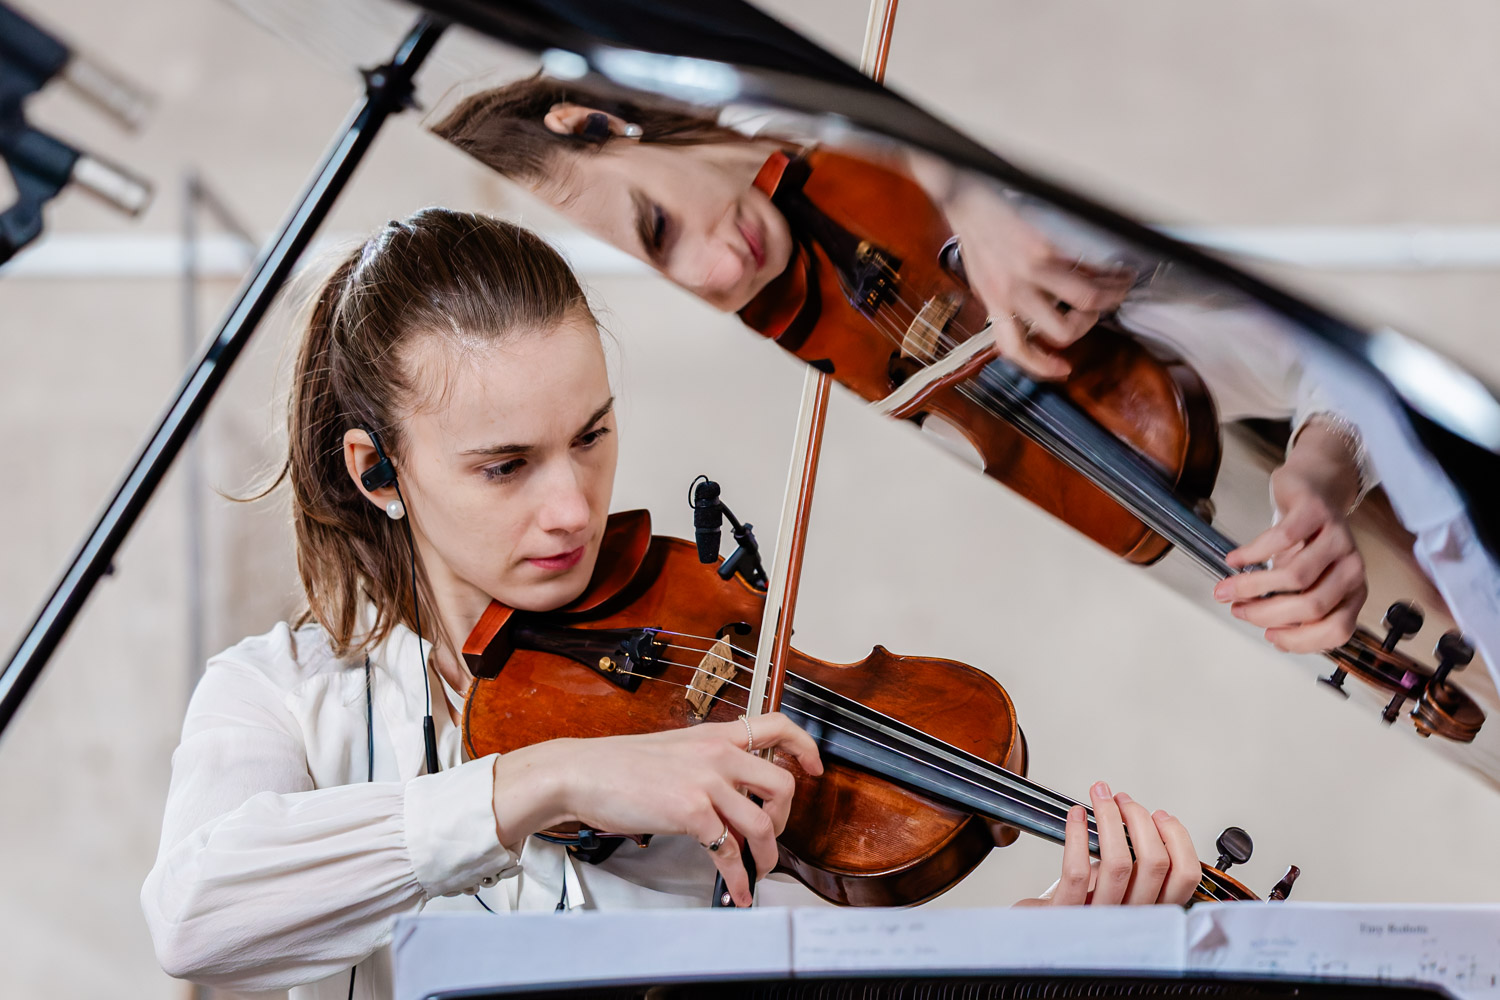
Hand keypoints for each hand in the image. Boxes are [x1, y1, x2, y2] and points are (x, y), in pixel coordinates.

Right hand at [492, 713, 822, 906]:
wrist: (582, 772)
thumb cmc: (618, 766)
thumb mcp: (673, 751)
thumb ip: (706, 766)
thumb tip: (729, 796)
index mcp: (715, 735)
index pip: (777, 725)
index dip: (805, 746)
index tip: (815, 767)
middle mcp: (717, 753)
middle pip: (782, 783)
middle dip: (785, 818)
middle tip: (771, 834)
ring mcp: (706, 781)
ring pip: (763, 822)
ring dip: (767, 854)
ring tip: (758, 870)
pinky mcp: (691, 811)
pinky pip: (729, 851)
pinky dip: (738, 877)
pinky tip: (737, 889)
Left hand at [943, 182, 1133, 378]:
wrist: (969, 202)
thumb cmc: (978, 238)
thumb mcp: (984, 282)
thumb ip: (1006, 305)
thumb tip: (1032, 323)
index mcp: (995, 304)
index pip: (1015, 349)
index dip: (1042, 367)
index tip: (1063, 369)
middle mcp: (1013, 292)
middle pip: (1062, 330)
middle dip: (1086, 326)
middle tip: (1094, 314)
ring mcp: (1031, 270)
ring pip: (1085, 299)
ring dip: (1110, 299)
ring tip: (1118, 290)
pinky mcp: (1047, 247)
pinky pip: (1087, 267)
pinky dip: (1109, 271)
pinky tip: (1116, 269)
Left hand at [1015, 782, 1199, 906]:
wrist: (1043, 934)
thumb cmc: (1082, 906)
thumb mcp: (1120, 886)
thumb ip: (1137, 864)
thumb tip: (1143, 819)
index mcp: (1151, 910)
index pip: (1186, 876)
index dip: (1178, 838)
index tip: (1160, 815)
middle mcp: (1131, 918)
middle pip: (1155, 864)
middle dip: (1140, 819)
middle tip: (1123, 801)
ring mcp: (1100, 920)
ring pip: (1118, 864)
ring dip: (1110, 819)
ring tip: (1101, 799)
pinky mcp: (1066, 914)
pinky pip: (1077, 871)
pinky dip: (1077, 835)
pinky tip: (1077, 816)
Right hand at [1216, 422, 1366, 653]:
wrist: (1316, 486)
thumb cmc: (1306, 538)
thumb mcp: (1308, 578)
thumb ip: (1295, 605)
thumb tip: (1269, 630)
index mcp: (1353, 591)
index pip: (1337, 630)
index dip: (1300, 640)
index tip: (1269, 635)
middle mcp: (1352, 567)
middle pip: (1312, 606)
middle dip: (1266, 614)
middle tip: (1238, 610)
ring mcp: (1337, 538)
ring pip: (1295, 577)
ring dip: (1252, 587)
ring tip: (1230, 588)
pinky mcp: (1316, 512)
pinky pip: (1280, 539)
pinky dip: (1251, 554)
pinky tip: (1235, 559)